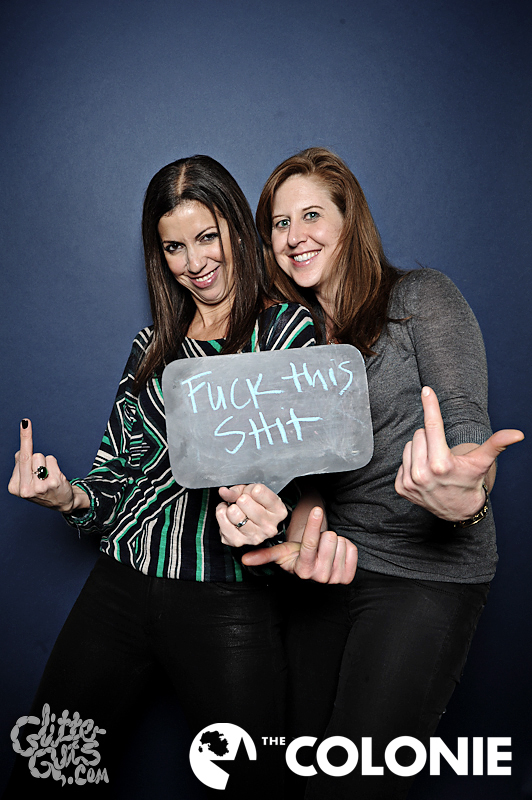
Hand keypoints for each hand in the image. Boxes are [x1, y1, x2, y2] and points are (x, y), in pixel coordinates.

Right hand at [8, 419, 83, 512]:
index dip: (25, 440)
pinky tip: (55, 476)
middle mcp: (25, 489)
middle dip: (28, 442)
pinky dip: (53, 463)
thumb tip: (22, 449)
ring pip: (40, 456)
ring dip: (45, 461)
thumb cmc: (41, 486)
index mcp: (14, 487)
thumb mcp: (25, 480)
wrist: (61, 502)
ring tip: (47, 474)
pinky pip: (51, 459)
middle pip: (28, 456)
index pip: (19, 458)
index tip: (24, 423)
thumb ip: (21, 464)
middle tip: (27, 426)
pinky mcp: (53, 483)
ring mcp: (39, 487)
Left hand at [216, 483, 287, 546]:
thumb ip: (238, 490)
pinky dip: (221, 515)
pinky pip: (223, 523)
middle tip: (242, 502)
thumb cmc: (256, 505)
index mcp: (278, 511)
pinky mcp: (239, 542)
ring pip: (233, 514)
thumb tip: (223, 492)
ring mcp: (255, 537)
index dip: (250, 489)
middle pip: (244, 501)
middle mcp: (269, 527)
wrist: (253, 524)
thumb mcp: (251, 492)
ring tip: (234, 509)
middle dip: (239, 498)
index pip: (258, 491)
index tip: (251, 493)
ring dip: (229, 508)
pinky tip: (227, 515)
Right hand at [242, 507, 357, 583]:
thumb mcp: (281, 553)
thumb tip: (244, 559)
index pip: (310, 544)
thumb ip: (264, 554)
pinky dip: (346, 547)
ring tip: (325, 547)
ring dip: (334, 541)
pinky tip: (336, 552)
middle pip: (329, 540)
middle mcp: (319, 577)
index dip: (314, 525)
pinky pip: (352, 550)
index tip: (316, 510)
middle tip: (317, 542)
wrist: (315, 567)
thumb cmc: (297, 556)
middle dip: (323, 535)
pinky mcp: (347, 576)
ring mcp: (334, 578)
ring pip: (341, 543)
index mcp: (302, 570)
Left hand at [395, 387, 524, 520]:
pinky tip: (423, 473)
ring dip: (420, 450)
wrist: (457, 510)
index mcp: (441, 464)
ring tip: (433, 463)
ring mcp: (410, 482)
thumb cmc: (469, 481)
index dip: (431, 405)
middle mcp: (422, 473)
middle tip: (442, 453)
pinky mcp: (401, 488)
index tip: (426, 390)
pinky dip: (411, 464)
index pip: (433, 426)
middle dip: (431, 438)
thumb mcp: (481, 462)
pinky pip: (402, 461)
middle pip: (419, 434)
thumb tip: (517, 434)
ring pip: (409, 446)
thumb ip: (496, 444)